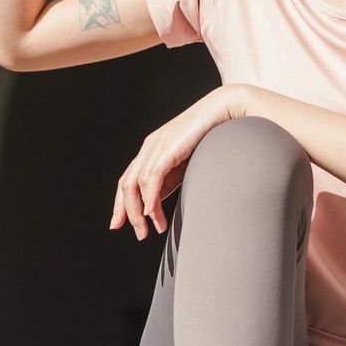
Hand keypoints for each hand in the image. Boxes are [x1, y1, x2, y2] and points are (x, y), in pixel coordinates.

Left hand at [110, 90, 236, 239]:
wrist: (226, 111)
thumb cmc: (211, 136)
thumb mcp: (185, 164)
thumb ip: (169, 180)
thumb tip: (156, 204)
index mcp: (151, 150)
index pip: (127, 180)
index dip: (121, 204)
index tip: (119, 224)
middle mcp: (149, 148)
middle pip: (126, 184)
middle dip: (126, 212)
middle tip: (138, 234)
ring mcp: (155, 147)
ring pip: (135, 185)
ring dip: (140, 212)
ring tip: (150, 230)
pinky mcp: (166, 148)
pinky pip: (151, 179)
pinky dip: (150, 199)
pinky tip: (153, 215)